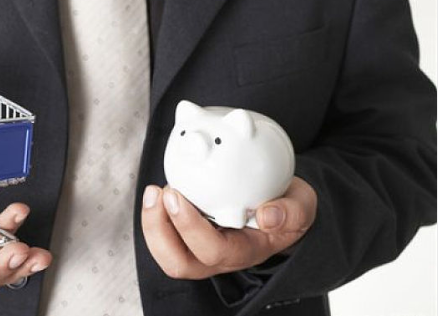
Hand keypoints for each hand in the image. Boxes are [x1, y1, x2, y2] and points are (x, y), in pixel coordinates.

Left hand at [141, 177, 315, 278]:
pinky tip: (157, 193)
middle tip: (161, 193)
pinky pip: (164, 238)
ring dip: (153, 224)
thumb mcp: (302, 205)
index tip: (178, 195)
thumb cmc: (287, 207)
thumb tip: (268, 215)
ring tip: (154, 192)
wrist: (280, 204)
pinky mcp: (189, 236)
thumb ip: (293, 211)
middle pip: (181, 262)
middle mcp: (220, 256)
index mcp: (247, 250)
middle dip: (161, 230)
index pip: (214, 251)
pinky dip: (154, 217)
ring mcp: (202, 249)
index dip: (190, 227)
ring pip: (168, 255)